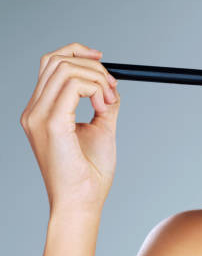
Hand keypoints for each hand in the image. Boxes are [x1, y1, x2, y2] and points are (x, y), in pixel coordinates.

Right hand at [20, 42, 120, 214]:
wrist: (82, 202)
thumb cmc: (89, 173)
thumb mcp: (100, 128)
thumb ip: (104, 103)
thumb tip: (112, 84)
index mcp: (41, 111)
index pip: (51, 64)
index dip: (77, 53)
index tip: (102, 61)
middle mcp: (34, 112)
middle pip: (58, 60)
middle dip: (93, 66)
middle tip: (112, 88)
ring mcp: (39, 117)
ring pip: (66, 68)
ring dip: (97, 78)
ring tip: (107, 102)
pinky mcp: (52, 124)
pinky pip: (74, 85)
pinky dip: (95, 88)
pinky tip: (102, 107)